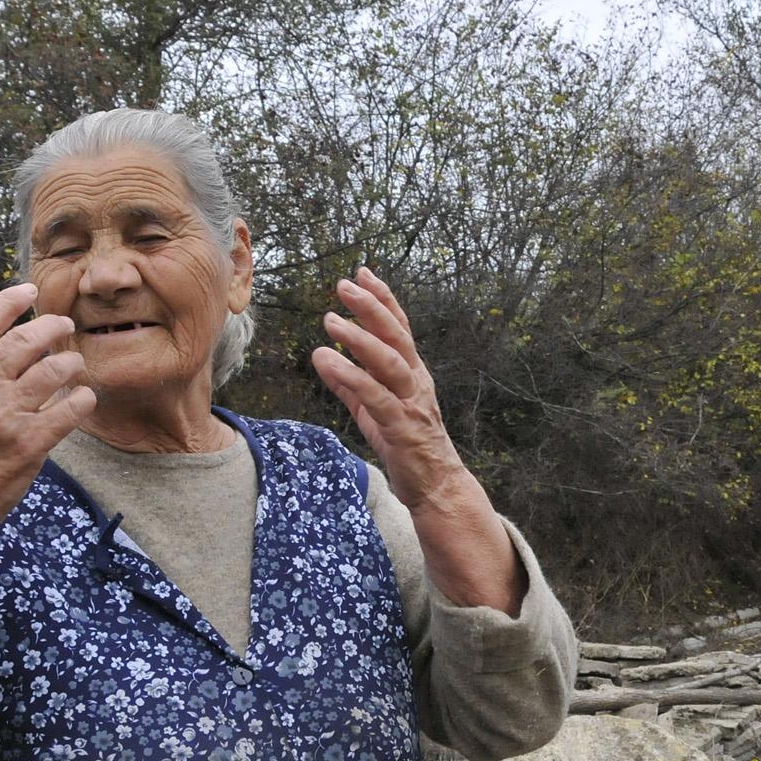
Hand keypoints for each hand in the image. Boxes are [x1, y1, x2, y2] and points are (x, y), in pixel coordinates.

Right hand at [0, 283, 95, 533]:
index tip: (29, 290)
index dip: (8, 302)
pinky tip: (85, 397)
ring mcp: (6, 414)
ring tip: (75, 364)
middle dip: (51, 327)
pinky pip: (68, 409)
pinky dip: (82, 399)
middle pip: (23, 341)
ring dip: (70, 362)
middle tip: (64, 326)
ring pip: (53, 370)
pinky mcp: (30, 442)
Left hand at [311, 269, 470, 512]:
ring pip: (388, 361)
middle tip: (344, 285)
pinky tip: (327, 361)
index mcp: (412, 374)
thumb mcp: (373, 410)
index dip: (382, 299)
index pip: (399, 328)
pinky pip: (375, 396)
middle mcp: (416, 381)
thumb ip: (350, 384)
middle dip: (371, 307)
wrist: (437, 486)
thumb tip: (324, 359)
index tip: (363, 273)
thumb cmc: (408, 446)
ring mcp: (411, 403)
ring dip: (358, 338)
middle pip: (396, 335)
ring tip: (330, 320)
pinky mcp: (401, 427)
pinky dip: (350, 376)